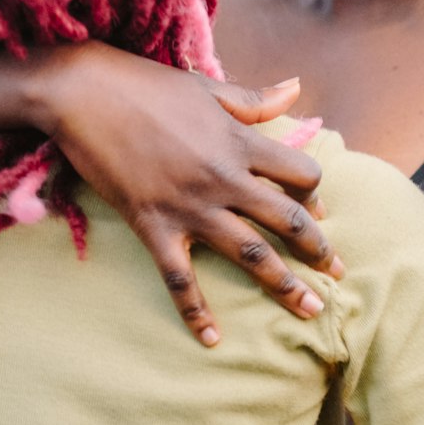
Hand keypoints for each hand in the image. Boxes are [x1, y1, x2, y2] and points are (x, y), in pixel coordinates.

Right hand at [36, 44, 341, 345]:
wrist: (84, 92)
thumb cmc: (145, 85)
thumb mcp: (208, 88)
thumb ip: (255, 99)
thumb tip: (295, 89)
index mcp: (239, 141)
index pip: (301, 174)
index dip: (315, 193)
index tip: (317, 209)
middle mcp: (224, 178)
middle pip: (289, 221)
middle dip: (320, 251)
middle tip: (339, 274)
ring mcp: (190, 206)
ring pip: (251, 253)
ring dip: (285, 285)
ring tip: (311, 309)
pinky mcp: (154, 225)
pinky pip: (181, 278)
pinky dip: (196, 312)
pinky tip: (213, 339)